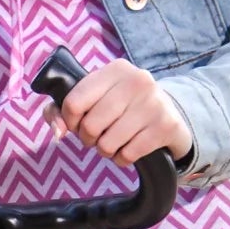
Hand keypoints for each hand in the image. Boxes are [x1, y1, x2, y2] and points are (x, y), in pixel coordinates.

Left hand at [50, 61, 193, 168]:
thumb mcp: (96, 99)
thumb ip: (62, 110)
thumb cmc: (122, 108)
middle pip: (90, 125)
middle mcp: (136, 81)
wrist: (171, 116)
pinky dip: (122, 159)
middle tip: (98, 136)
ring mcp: (153, 103)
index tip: (77, 124)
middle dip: (88, 139)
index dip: (69, 121)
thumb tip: (57, 132)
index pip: (73, 101)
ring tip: (114, 142)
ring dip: (106, 151)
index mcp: (115, 69)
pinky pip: (127, 155)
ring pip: (107, 144)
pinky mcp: (165, 126)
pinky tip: (129, 149)